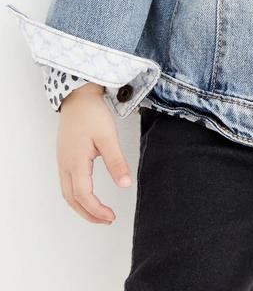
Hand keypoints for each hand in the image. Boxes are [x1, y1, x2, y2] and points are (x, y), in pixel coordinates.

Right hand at [57, 83, 132, 223]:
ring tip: (99, 212)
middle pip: (72, 199)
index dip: (97, 210)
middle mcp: (65, 165)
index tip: (111, 216)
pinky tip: (88, 195)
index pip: (84, 195)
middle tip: (106, 220)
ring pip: (67, 193)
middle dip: (88, 214)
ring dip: (82, 206)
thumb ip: (116, 161)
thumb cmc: (92, 114)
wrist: (78, 97)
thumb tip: (125, 184)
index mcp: (76, 162)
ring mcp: (63, 161)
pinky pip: (67, 184)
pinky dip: (77, 196)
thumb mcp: (108, 137)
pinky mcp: (64, 157)